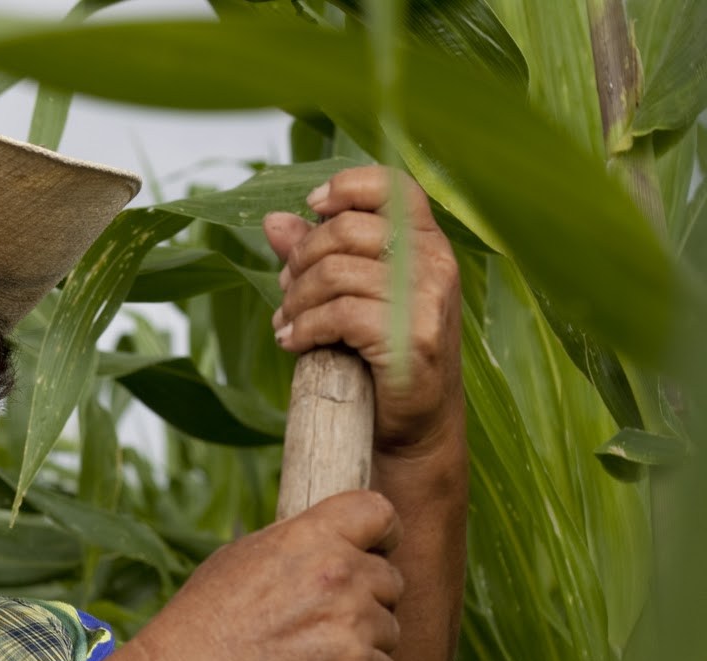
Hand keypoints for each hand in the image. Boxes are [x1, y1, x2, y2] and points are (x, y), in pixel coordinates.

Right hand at [141, 490, 404, 660]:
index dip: (383, 536)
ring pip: (389, 630)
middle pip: (391, 579)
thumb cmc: (202, 622)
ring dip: (363, 645)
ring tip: (314, 658)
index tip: (374, 552)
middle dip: (369, 601)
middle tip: (327, 623)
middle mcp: (339, 571)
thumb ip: (295, 548)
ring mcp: (352, 619)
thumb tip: (324, 547)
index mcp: (310, 536)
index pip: (379, 512)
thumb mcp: (240, 558)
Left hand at [263, 165, 462, 457]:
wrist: (413, 426)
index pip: (391, 187)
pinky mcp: (412, 337)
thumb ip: (317, 254)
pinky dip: (304, 328)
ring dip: (296, 300)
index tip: (312, 208)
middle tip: (286, 292)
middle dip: (300, 261)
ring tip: (287, 323)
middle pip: (345, 231)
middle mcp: (434, 261)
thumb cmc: (380, 356)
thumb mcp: (351, 295)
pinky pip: (339, 314)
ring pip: (334, 273)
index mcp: (426, 242)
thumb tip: (273, 220)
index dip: (346, 188)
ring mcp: (428, 298)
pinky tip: (292, 342)